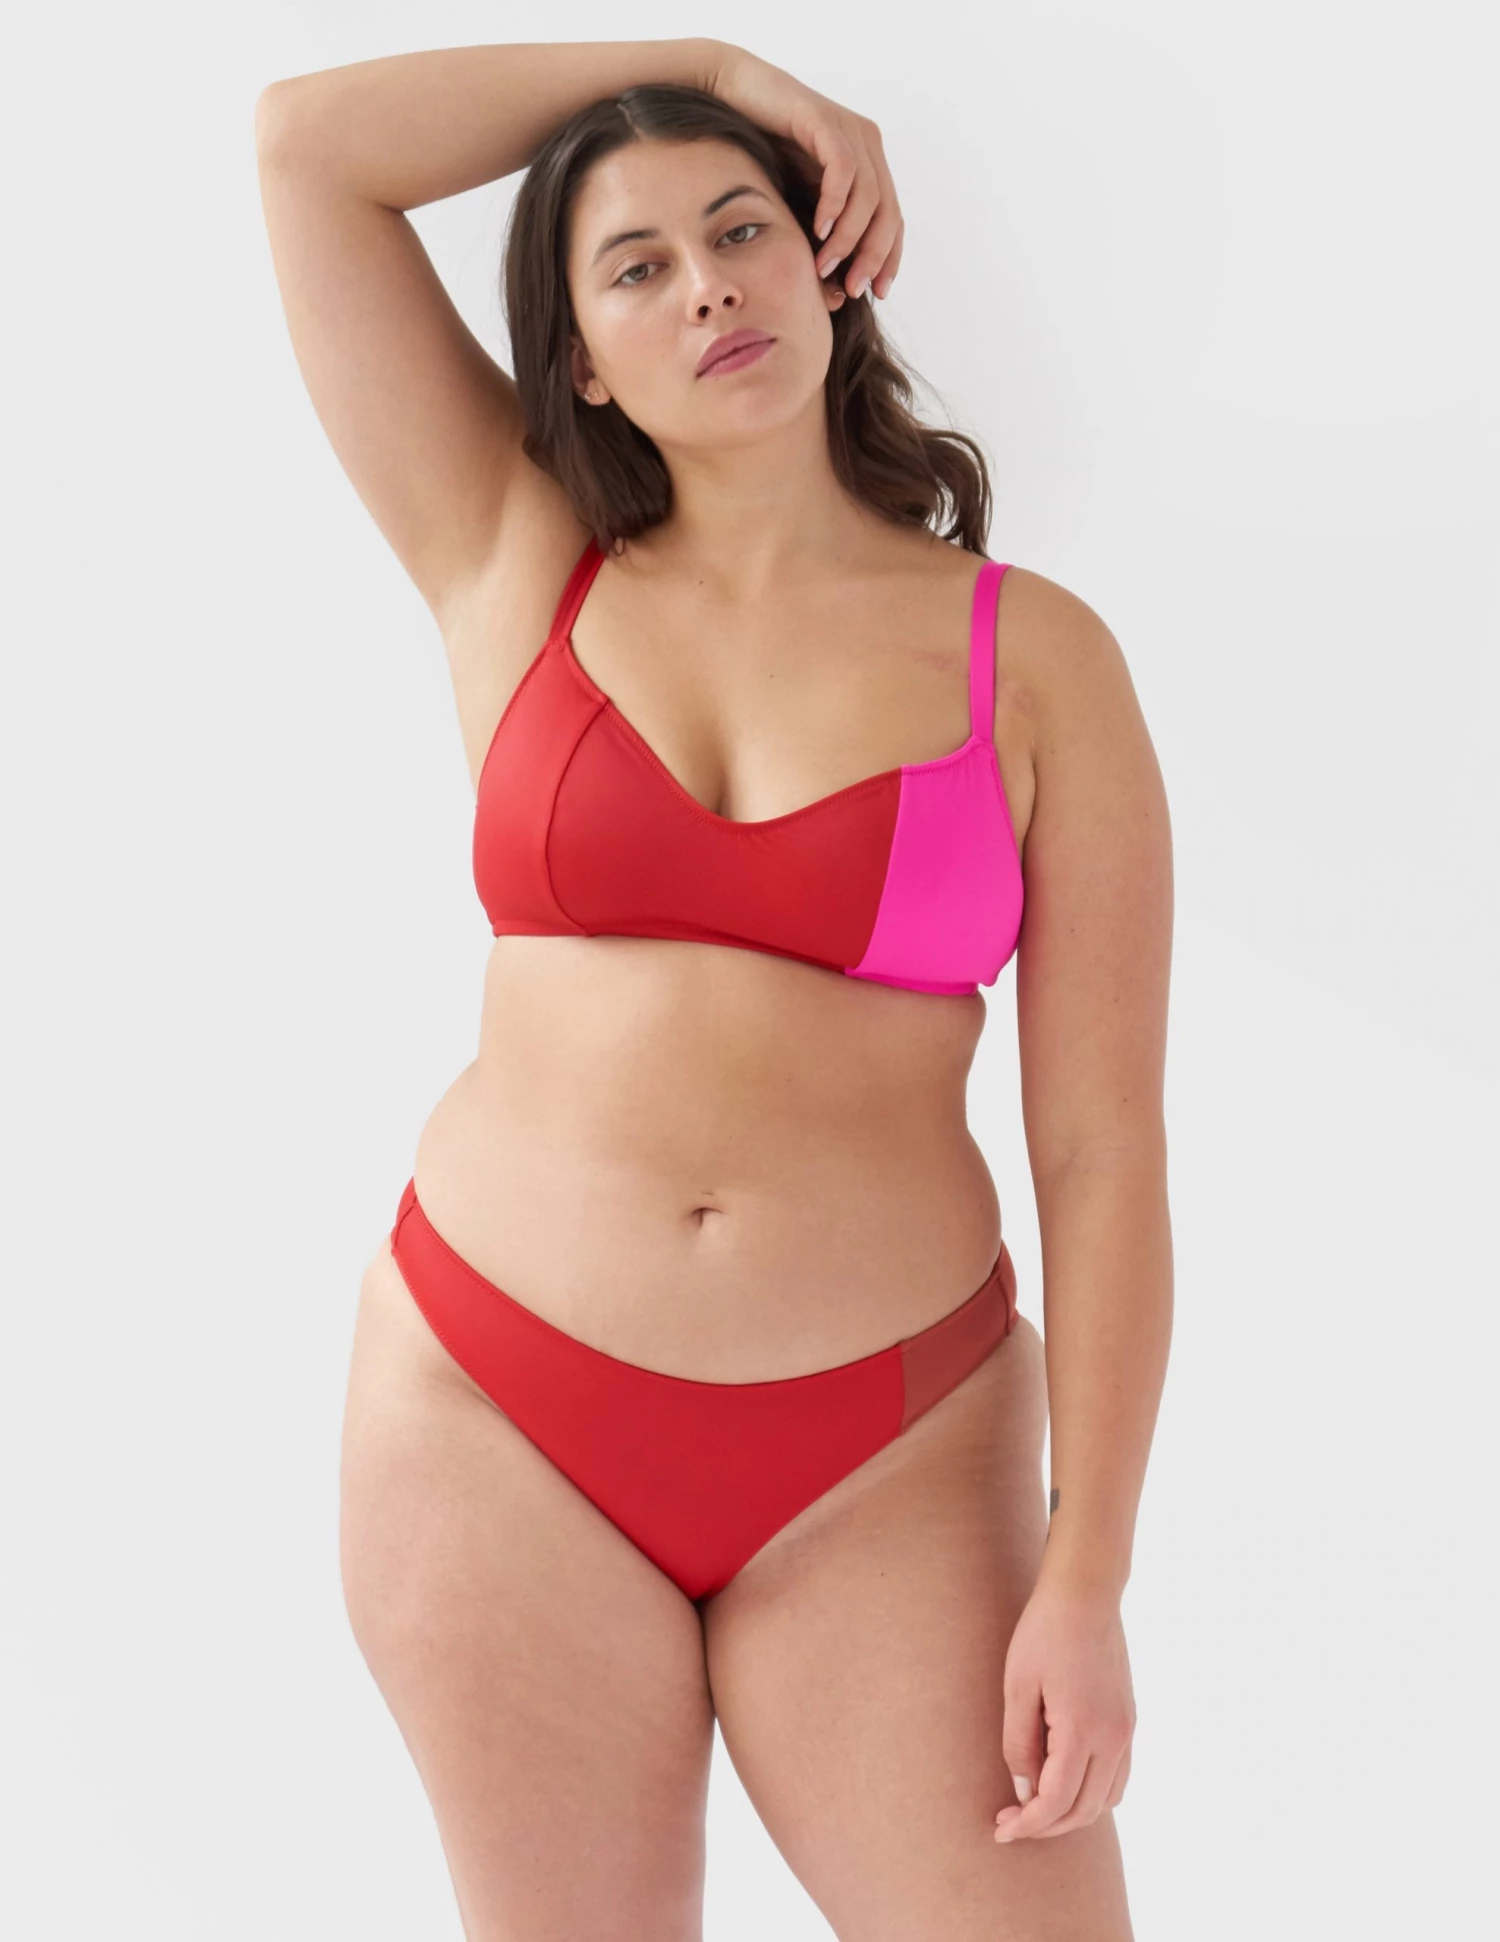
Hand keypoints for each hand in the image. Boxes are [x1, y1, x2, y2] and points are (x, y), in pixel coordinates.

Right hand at [703, 43, 904, 301]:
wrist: (730, 98)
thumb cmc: (760, 153)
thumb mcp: (797, 201)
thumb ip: (818, 235)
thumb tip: (836, 290)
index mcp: (868, 165)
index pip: (893, 220)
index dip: (889, 258)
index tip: (877, 293)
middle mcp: (867, 146)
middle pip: (889, 212)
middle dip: (873, 256)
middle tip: (854, 289)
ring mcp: (849, 130)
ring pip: (868, 196)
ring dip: (848, 238)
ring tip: (825, 267)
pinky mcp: (825, 121)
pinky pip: (842, 169)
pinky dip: (835, 204)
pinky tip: (819, 229)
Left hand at [993, 1577, 1135, 1842]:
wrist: (1086, 1593)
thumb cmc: (1043, 1633)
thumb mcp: (1017, 1686)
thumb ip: (1019, 1744)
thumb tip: (1026, 1792)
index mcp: (1083, 1730)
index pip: (1057, 1802)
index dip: (1028, 1824)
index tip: (1000, 1829)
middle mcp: (1113, 1738)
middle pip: (1083, 1810)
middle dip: (1046, 1825)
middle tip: (1009, 1819)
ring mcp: (1126, 1731)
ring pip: (1106, 1800)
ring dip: (1071, 1814)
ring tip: (1034, 1807)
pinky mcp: (1129, 1721)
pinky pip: (1118, 1778)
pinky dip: (1094, 1795)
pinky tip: (1065, 1785)